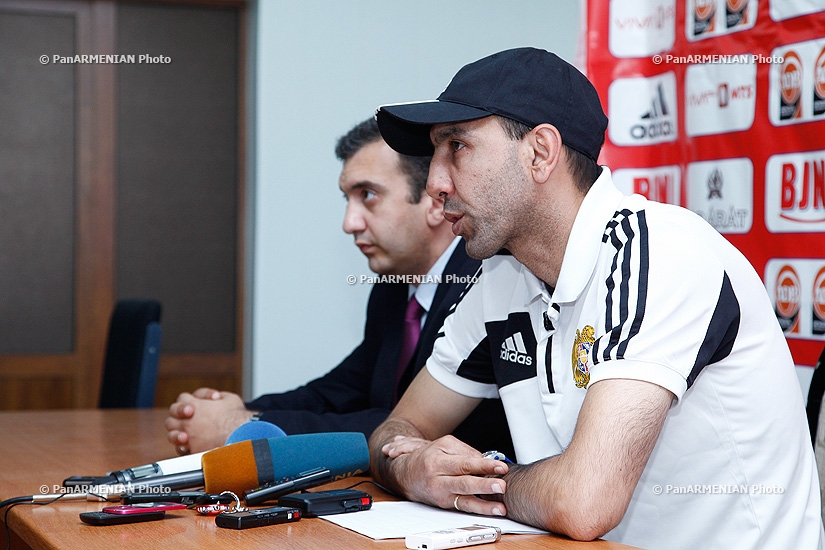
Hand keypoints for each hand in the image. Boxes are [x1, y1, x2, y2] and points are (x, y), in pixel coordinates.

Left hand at [164, 388, 250, 453]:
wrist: (241, 435)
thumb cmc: (237, 418)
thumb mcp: (230, 398)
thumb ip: (217, 397)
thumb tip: (215, 399)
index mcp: (195, 405)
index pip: (182, 399)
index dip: (188, 401)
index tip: (196, 406)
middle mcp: (188, 421)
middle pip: (172, 417)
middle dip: (178, 419)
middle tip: (189, 421)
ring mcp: (188, 436)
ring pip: (171, 435)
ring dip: (177, 435)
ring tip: (186, 436)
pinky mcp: (192, 450)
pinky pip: (180, 450)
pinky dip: (184, 448)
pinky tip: (191, 446)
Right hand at [384, 435, 508, 516]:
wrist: (404, 474)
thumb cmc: (427, 457)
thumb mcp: (444, 445)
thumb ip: (465, 451)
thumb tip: (485, 461)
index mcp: (438, 461)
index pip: (465, 462)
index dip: (484, 465)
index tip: (501, 466)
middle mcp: (438, 479)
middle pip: (464, 482)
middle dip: (485, 485)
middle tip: (501, 485)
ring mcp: (441, 494)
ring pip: (464, 500)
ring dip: (484, 505)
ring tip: (499, 507)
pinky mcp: (444, 504)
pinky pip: (463, 507)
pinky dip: (479, 509)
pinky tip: (491, 510)